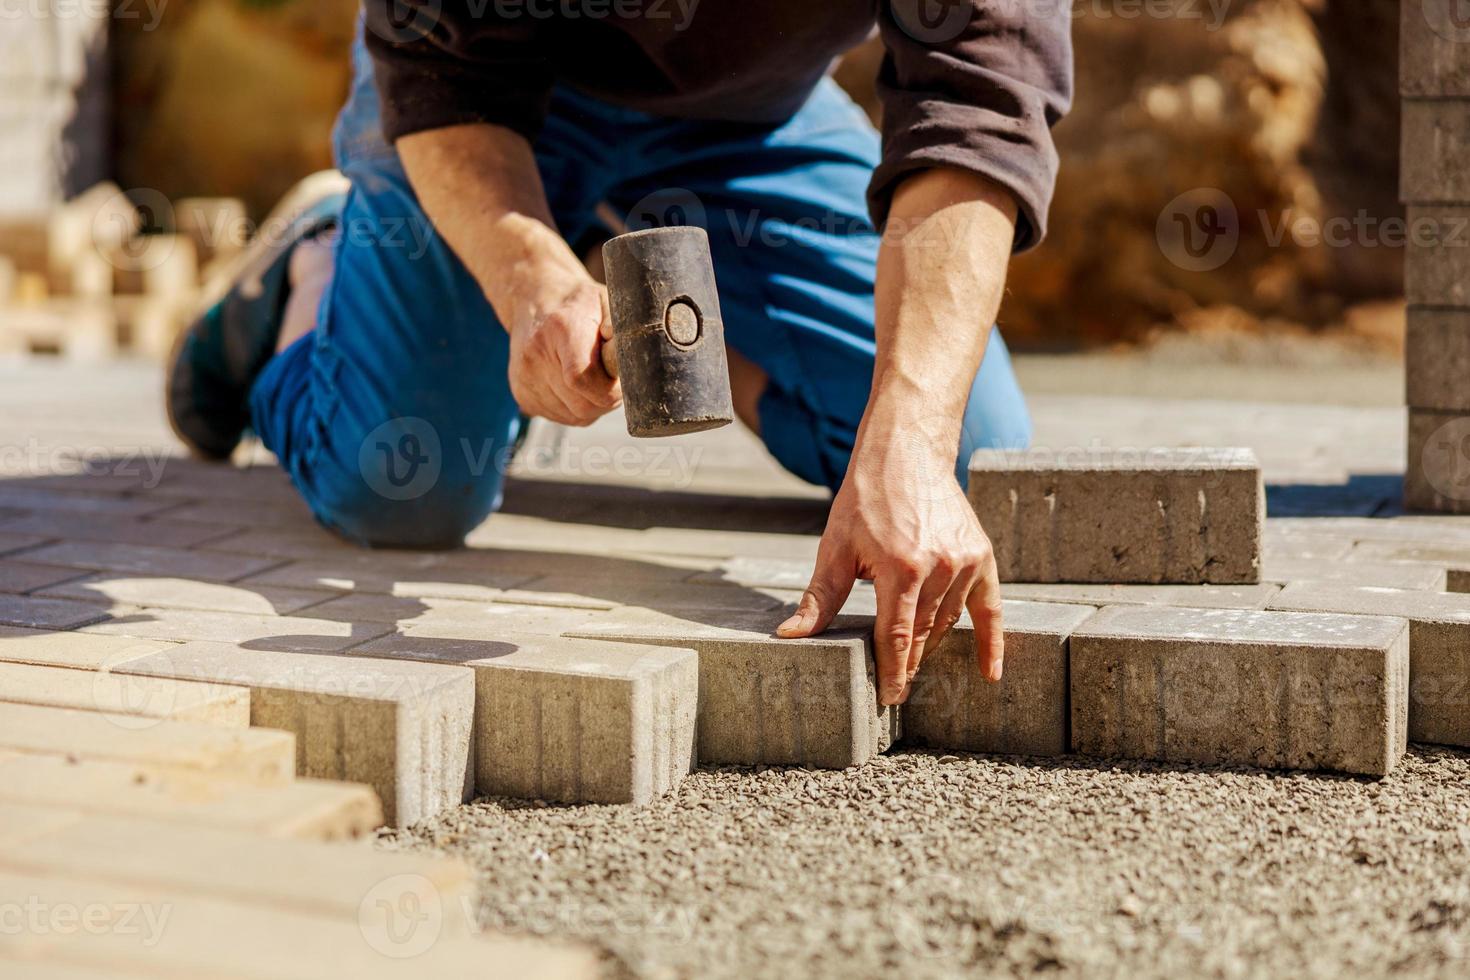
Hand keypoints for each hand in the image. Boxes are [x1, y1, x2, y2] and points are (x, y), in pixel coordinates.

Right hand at [507, 274, 620, 425]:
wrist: (535, 301)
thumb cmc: (581, 304)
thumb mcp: (607, 301)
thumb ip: (621, 329)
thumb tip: (630, 359)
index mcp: (561, 328)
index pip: (581, 378)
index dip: (610, 389)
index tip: (619, 377)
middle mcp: (536, 355)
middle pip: (582, 405)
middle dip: (606, 399)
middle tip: (611, 377)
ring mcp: (524, 378)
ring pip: (575, 416)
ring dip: (593, 404)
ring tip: (592, 375)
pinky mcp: (521, 394)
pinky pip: (562, 417)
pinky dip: (577, 407)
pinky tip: (574, 383)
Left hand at [777, 432, 1003, 705]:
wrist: (907, 454)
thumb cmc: (865, 500)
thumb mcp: (835, 547)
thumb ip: (820, 598)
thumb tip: (789, 636)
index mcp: (901, 568)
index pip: (898, 638)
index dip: (891, 672)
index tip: (887, 699)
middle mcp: (940, 567)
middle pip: (923, 636)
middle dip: (908, 664)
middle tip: (894, 689)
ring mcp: (966, 562)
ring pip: (947, 624)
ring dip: (930, 646)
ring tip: (913, 663)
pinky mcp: (982, 556)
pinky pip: (991, 610)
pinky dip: (991, 643)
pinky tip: (989, 675)